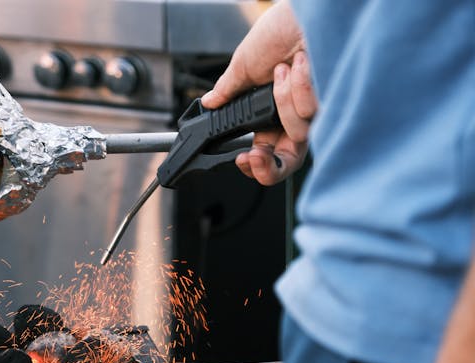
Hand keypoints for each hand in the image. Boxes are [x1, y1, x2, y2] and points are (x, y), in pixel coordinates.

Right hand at [201, 1, 315, 184]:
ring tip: (283, 68)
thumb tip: (208, 103)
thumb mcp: (244, 65)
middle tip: (254, 156)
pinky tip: (301, 64)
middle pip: (288, 161)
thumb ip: (227, 91)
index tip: (243, 158)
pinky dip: (299, 86)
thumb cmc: (280, 30)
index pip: (268, 154)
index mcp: (272, 114)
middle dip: (268, 166)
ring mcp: (316, 110)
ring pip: (296, 132)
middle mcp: (296, 117)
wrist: (306, 10)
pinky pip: (309, 111)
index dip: (256, 166)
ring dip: (283, 99)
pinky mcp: (334, 100)